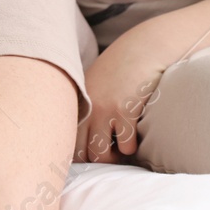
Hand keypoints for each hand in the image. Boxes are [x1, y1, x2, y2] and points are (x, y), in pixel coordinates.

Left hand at [77, 36, 165, 162]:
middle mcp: (86, 108)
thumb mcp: (95, 85)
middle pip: (80, 153)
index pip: (66, 141)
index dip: (77, 155)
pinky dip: (131, 148)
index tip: (91, 154)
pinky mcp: (125, 110)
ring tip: (122, 148)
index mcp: (77, 104)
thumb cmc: (121, 69)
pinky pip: (125, 146)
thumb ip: (87, 107)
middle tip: (110, 152)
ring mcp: (104, 110)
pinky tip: (135, 136)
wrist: (143, 48)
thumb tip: (85, 139)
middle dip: (95, 160)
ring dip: (113, 157)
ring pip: (100, 155)